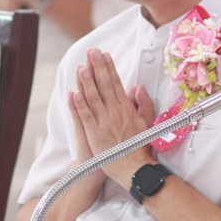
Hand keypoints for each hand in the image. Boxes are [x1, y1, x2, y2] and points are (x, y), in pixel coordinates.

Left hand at [69, 50, 157, 187]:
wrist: (135, 168)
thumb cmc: (141, 147)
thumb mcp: (147, 122)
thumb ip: (144, 104)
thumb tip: (139, 87)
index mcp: (127, 108)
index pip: (116, 83)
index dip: (109, 68)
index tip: (104, 55)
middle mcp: (116, 112)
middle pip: (104, 85)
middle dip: (97, 67)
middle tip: (92, 52)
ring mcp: (105, 122)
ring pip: (94, 97)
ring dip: (87, 81)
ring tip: (81, 66)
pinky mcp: (95, 134)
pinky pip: (86, 116)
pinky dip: (79, 104)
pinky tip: (74, 92)